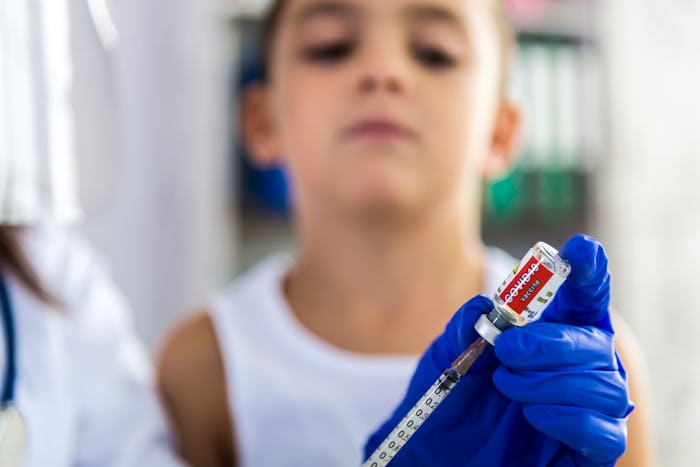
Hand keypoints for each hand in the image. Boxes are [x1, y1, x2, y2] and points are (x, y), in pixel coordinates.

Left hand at [364, 235, 632, 465]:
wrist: (435, 452)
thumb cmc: (448, 399)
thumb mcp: (445, 358)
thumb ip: (465, 328)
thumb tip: (484, 305)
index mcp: (549, 336)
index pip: (582, 300)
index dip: (588, 274)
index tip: (581, 250)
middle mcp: (575, 367)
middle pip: (597, 342)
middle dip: (553, 342)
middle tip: (507, 348)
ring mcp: (584, 408)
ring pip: (605, 385)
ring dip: (552, 381)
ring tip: (507, 384)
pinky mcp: (585, 449)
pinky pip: (605, 434)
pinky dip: (570, 418)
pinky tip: (533, 413)